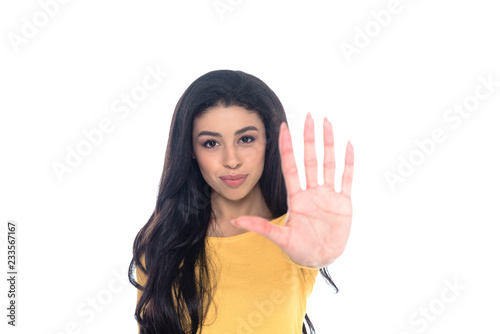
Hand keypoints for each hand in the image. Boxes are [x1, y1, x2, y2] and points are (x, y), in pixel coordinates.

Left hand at [230, 112, 353, 268]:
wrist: (321, 258)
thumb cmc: (300, 249)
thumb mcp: (280, 238)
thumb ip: (261, 227)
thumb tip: (235, 220)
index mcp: (296, 198)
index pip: (290, 166)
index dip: (287, 148)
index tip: (283, 128)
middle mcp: (312, 192)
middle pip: (311, 159)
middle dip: (309, 138)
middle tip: (310, 116)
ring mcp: (328, 195)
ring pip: (329, 164)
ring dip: (329, 144)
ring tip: (327, 123)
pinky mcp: (343, 202)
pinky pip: (346, 178)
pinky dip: (348, 162)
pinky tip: (348, 145)